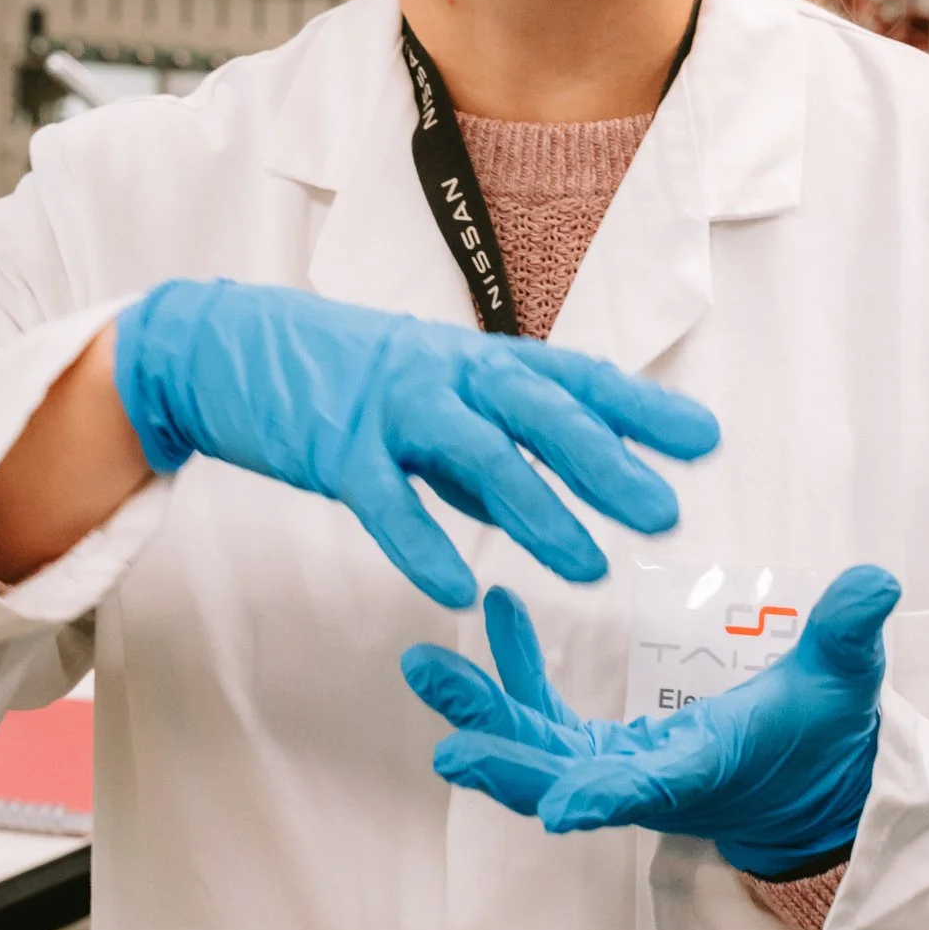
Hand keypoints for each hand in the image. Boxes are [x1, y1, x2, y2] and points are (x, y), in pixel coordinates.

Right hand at [112, 280, 719, 609]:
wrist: (224, 343)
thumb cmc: (337, 374)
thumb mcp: (426, 396)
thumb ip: (486, 446)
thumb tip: (551, 496)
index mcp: (473, 361)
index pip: (572, 379)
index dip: (638, 409)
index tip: (704, 439)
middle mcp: (443, 376)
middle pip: (539, 413)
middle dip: (606, 462)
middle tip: (666, 512)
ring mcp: (388, 409)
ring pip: (475, 455)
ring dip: (538, 510)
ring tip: (590, 566)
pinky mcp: (333, 448)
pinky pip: (385, 499)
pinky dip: (423, 542)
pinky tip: (460, 586)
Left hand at [402, 566, 899, 871]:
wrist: (810, 781)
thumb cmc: (824, 730)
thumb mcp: (843, 678)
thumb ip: (848, 631)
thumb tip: (877, 579)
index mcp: (700, 772)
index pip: (648, 790)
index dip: (602, 798)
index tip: (558, 810)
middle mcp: (646, 784)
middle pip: (562, 784)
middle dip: (504, 763)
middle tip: (446, 741)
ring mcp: (617, 769)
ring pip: (534, 752)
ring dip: (482, 716)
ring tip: (425, 666)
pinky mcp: (604, 750)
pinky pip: (544, 715)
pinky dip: (514, 672)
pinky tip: (496, 610)